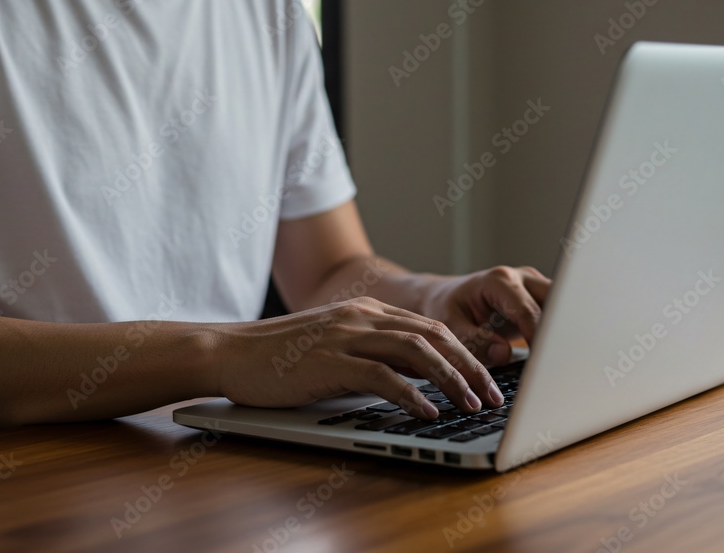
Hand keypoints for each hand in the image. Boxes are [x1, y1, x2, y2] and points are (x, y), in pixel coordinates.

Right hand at [210, 297, 504, 419]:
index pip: (431, 327)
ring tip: (473, 404)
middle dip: (471, 366)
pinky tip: (428, 412)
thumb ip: (373, 353)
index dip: (466, 351)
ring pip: (416, 351)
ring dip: (451, 379)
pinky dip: (410, 394)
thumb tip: (418, 379)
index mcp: (367, 311)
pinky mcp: (329, 360)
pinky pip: (381, 375)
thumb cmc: (281, 357)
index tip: (489, 377)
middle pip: (434, 336)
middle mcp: (362, 317)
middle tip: (494, 395)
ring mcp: (346, 336)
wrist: (230, 351)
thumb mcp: (336, 345)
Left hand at [420, 266, 550, 367]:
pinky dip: (558, 335)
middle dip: (559, 332)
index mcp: (499, 281)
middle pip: (555, 303)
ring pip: (562, 307)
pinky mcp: (539, 299)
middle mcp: (521, 278)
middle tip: (558, 363)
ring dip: (562, 333)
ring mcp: (533, 286)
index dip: (538, 337)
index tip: (543, 362)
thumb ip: (474, 340)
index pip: (527, 310)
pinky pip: (557, 315)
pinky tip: (556, 357)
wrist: (443, 298)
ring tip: (560, 362)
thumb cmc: (444, 309)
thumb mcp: (449, 326)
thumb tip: (504, 354)